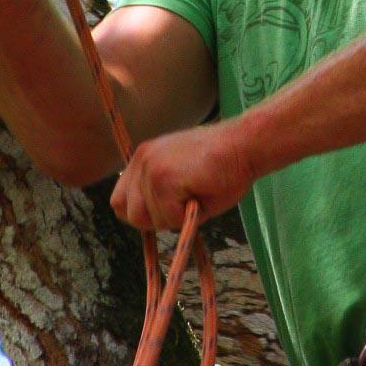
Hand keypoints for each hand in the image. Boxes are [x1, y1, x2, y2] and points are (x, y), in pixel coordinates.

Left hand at [110, 122, 253, 231]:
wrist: (245, 146)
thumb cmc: (223, 166)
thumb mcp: (181, 180)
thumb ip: (159, 195)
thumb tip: (150, 219)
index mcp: (144, 158)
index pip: (120, 200)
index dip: (142, 213)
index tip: (166, 211)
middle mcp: (141, 160)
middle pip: (128, 213)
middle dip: (156, 219)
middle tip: (184, 206)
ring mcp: (150, 168)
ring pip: (147, 219)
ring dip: (173, 217)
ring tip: (196, 195)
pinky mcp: (163, 178)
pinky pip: (168, 217)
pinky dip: (185, 217)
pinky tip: (200, 195)